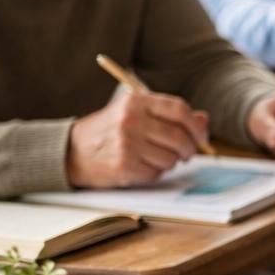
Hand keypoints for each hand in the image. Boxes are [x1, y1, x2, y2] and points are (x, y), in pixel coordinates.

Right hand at [67, 90, 209, 187]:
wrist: (70, 152)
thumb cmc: (108, 131)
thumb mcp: (134, 114)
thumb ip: (169, 115)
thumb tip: (204, 121)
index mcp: (135, 101)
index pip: (180, 110)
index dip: (196, 125)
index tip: (201, 136)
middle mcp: (131, 120)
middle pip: (179, 136)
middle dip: (189, 148)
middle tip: (187, 153)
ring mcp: (127, 144)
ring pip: (171, 157)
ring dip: (171, 162)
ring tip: (157, 158)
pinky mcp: (124, 166)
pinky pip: (156, 172)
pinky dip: (155, 172)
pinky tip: (142, 166)